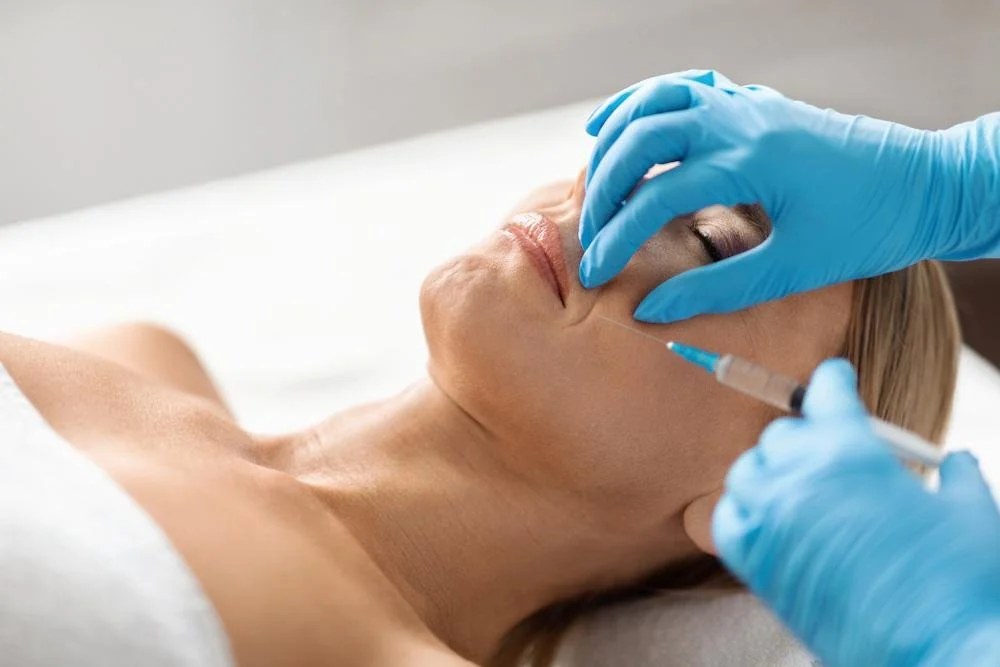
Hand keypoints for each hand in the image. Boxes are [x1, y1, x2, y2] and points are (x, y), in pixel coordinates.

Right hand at [578, 69, 999, 322]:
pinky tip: (624, 122)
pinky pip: (686, 85)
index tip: (594, 272)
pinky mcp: (754, 103)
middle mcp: (741, 121)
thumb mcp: (793, 269)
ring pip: (657, 100)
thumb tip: (651, 310)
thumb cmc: (869, 228)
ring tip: (589, 173)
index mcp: (750, 161)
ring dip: (616, 133)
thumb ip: (716, 289)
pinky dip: (646, 100)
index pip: (657, 196)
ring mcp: (747, 104)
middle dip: (603, 184)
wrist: (927, 184)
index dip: (617, 237)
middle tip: (588, 228)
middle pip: (643, 138)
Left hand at [713, 359, 999, 666]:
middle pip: (782, 433)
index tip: (835, 377)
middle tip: (828, 452)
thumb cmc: (961, 581)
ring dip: (771, 471)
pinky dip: (741, 510)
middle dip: (807, 435)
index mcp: (850, 448)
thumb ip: (957, 475)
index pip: (825, 391)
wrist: (938, 652)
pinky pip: (727, 518)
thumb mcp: (972, 514)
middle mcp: (799, 474)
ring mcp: (770, 518)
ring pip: (748, 471)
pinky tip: (765, 517)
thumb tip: (954, 460)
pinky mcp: (754, 563)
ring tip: (799, 487)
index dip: (833, 381)